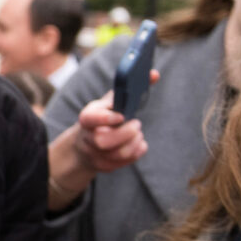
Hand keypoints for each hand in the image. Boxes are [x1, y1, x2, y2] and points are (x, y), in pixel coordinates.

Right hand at [46, 72, 157, 209]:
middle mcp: (88, 138)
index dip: (106, 118)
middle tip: (136, 124)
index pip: (91, 119)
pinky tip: (137, 143)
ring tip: (137, 133)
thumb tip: (154, 74)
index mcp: (87, 119)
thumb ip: (128, 89)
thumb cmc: (102, 118)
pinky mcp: (105, 166)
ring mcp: (95, 154)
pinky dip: (137, 150)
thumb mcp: (109, 103)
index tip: (122, 116)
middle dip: (126, 133)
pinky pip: (126, 161)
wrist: (85, 145)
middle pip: (104, 140)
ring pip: (119, 153)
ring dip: (134, 141)